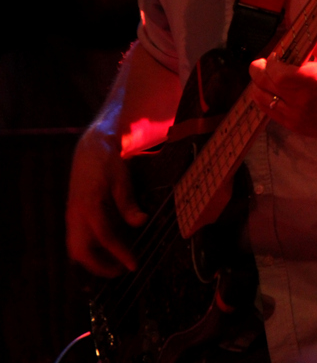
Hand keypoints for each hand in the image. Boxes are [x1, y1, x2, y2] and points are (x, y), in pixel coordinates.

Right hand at [66, 124, 146, 277]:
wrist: (90, 148)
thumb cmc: (107, 162)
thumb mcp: (121, 179)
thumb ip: (128, 203)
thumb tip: (141, 222)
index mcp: (89, 205)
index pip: (104, 237)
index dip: (119, 253)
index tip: (133, 265)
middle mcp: (76, 214)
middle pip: (80, 251)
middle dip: (99, 266)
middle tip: (121, 271)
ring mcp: (72, 215)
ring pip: (75, 248)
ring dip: (93, 261)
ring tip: (115, 265)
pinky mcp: (73, 214)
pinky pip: (76, 240)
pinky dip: (89, 250)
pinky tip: (107, 250)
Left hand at [248, 36, 316, 136]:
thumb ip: (316, 42)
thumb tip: (302, 29)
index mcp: (310, 79)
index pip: (274, 70)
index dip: (269, 62)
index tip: (274, 56)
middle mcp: (301, 100)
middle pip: (263, 83)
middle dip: (258, 70)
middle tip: (262, 65)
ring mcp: (297, 116)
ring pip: (261, 99)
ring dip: (259, 86)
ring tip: (266, 78)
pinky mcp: (295, 126)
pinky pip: (269, 112)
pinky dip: (266, 100)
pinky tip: (271, 92)